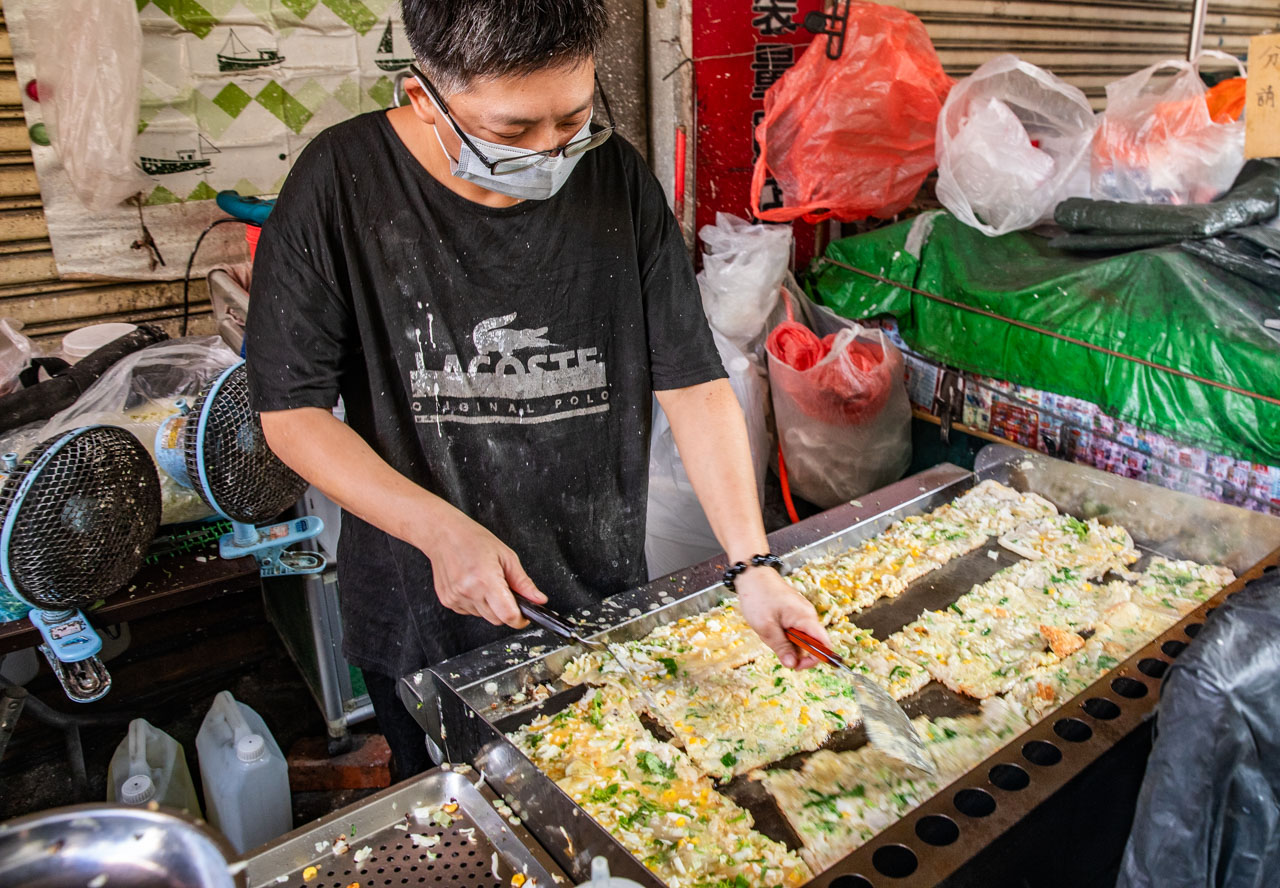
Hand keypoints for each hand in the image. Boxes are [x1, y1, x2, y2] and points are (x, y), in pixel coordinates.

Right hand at [418, 513, 546, 627]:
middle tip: (504, 589)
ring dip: (490, 605)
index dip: (520, 619)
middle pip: (497, 619)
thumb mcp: (506, 556)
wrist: (443, 535)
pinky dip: (476, 603)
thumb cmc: (473, 540)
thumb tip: (539, 599)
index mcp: (486, 579)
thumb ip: (523, 583)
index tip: (524, 615)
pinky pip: (470, 611)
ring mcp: (456, 598)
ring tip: (485, 581)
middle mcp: (469, 591)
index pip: (508, 615)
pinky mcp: (448, 601)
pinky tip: (473, 585)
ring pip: (483, 616)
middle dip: (506, 610)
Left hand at [734, 567, 831, 668]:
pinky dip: (785, 635)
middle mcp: (808, 615)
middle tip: (777, 651)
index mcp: (805, 617)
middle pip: (813, 643)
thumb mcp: (766, 627)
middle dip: (797, 653)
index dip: (815, 659)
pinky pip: (795, 630)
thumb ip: (781, 647)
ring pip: (802, 638)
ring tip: (770, 635)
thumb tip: (792, 665)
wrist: (752, 574)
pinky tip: (771, 630)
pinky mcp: (794, 612)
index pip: (823, 643)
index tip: (797, 666)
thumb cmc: (758, 597)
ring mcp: (801, 613)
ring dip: (788, 644)